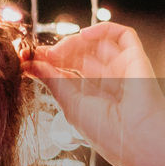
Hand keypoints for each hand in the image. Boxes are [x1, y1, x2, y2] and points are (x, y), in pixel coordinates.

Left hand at [22, 23, 164, 165]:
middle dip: (57, 51)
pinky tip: (84, 36)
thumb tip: (29, 64)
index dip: (49, 60)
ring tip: (58, 51)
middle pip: (78, 54)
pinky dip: (102, 29)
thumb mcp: (70, 103)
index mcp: (90, 94)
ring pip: (95, 42)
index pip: (67, 69)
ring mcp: (120, 67)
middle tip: (39, 53)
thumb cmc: (106, 130)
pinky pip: (122, 34)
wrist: (136, 136)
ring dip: (73, 41)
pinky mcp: (135, 57)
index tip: (28, 57)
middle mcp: (105, 79)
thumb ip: (51, 80)